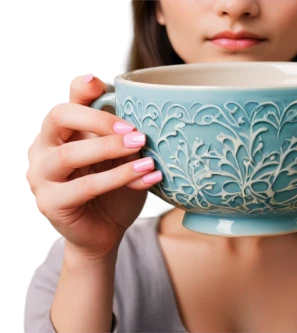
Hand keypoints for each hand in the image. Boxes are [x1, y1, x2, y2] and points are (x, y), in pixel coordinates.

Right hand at [26, 72, 162, 259]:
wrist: (105, 232)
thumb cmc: (114, 190)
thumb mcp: (120, 158)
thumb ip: (121, 137)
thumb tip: (139, 118)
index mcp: (58, 132)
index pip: (63, 101)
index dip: (77, 88)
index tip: (98, 81)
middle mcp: (42, 149)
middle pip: (57, 117)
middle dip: (97, 118)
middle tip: (132, 128)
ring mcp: (41, 177)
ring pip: (68, 153)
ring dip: (108, 147)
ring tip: (141, 145)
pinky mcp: (50, 203)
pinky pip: (86, 186)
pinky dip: (119, 178)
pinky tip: (147, 174)